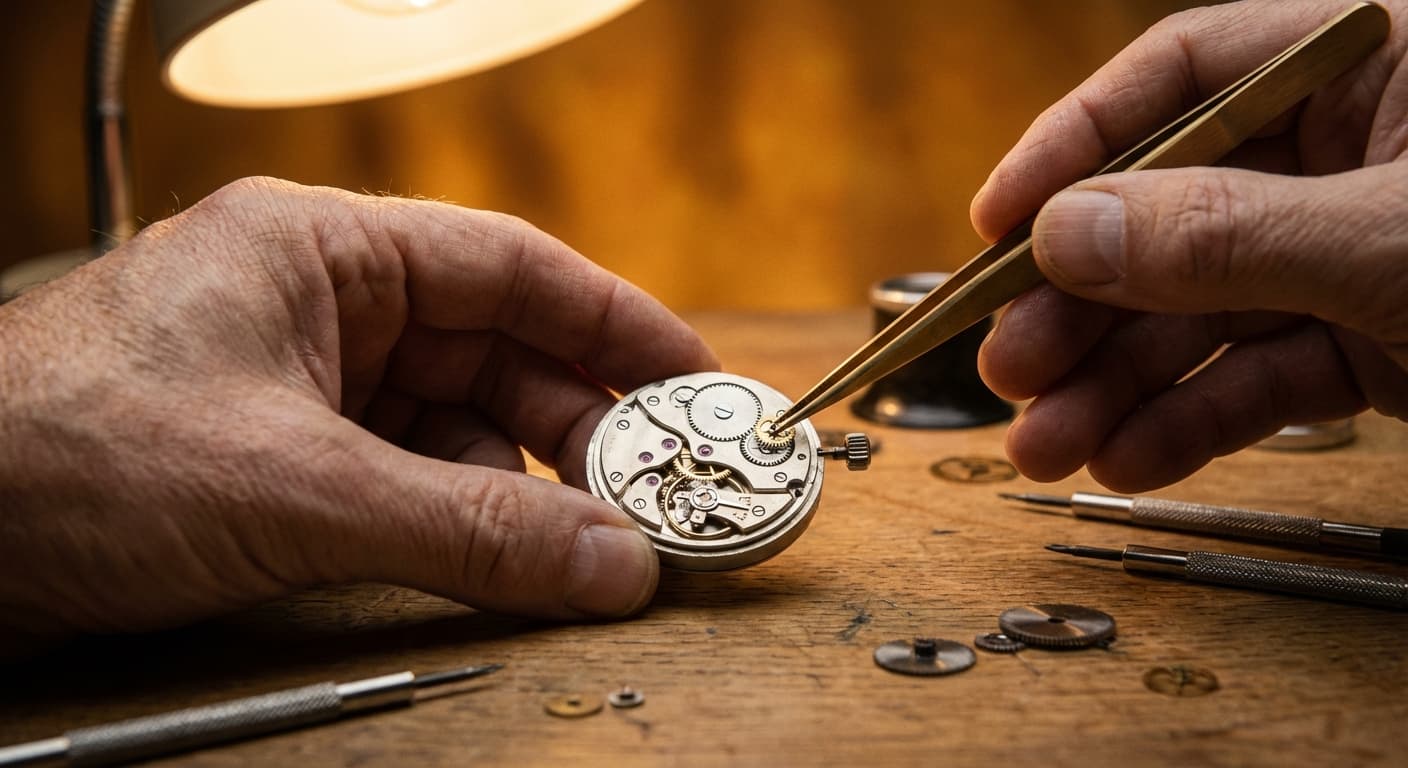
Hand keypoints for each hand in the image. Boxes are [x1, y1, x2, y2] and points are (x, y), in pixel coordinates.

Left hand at [0, 177, 716, 654]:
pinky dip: (461, 515)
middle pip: (493, 352)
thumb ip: (469, 529)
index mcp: (319, 250)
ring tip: (591, 538)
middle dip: (579, 423)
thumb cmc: (56, 456)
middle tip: (658, 488)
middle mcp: (316, 306)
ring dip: (523, 482)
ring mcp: (295, 383)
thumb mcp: (296, 491)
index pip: (508, 268)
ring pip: (454, 424)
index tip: (690, 378)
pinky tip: (502, 553)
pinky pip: (405, 475)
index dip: (613, 322)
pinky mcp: (276, 455)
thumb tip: (608, 563)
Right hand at [972, 0, 1407, 491]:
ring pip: (1201, 316)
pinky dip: (1192, 424)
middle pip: (1168, 216)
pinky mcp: (1371, 347)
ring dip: (1115, 386)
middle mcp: (1345, 157)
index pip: (1184, 76)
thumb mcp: (1391, 237)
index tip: (996, 221)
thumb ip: (1226, 233)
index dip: (1076, 144)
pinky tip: (1125, 458)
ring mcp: (1350, 257)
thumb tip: (1064, 233)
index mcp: (1368, 67)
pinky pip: (1259, 381)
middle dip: (1080, 304)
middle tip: (1009, 367)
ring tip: (1044, 444)